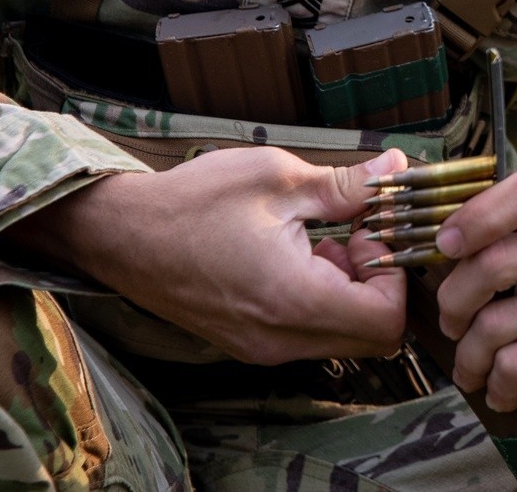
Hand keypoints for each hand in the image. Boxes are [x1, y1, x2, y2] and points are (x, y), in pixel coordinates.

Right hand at [4, 146, 409, 364]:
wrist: (119, 234)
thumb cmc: (193, 202)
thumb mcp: (279, 179)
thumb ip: (347, 186)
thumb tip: (397, 170)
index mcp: (294, 300)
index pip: (388, 321)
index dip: (397, 276)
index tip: (373, 233)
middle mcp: (280, 339)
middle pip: (371, 336)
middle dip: (380, 285)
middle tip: (357, 234)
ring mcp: (262, 347)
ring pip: (341, 336)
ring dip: (350, 290)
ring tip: (324, 236)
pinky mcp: (248, 342)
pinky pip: (308, 333)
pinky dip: (321, 298)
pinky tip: (299, 253)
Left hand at [432, 166, 516, 413]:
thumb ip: (496, 218)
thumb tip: (416, 198)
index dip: (478, 215)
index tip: (444, 244)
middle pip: (495, 263)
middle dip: (454, 301)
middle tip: (452, 321)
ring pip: (494, 325)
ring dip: (469, 355)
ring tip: (474, 364)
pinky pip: (512, 365)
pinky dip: (495, 384)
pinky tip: (503, 387)